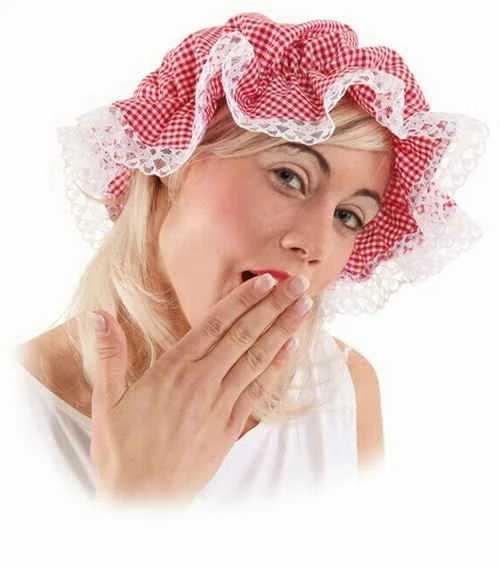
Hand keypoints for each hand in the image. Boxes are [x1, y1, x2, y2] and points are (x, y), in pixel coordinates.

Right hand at [89, 273, 311, 502]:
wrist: (141, 500)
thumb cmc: (122, 451)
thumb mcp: (105, 402)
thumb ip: (109, 355)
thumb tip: (98, 315)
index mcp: (173, 370)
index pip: (215, 325)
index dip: (243, 300)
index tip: (267, 280)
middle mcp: (202, 382)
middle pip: (244, 336)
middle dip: (274, 307)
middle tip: (300, 284)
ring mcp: (220, 406)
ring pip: (257, 360)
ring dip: (283, 331)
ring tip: (304, 308)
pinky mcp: (230, 428)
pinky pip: (260, 393)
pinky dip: (277, 369)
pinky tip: (291, 350)